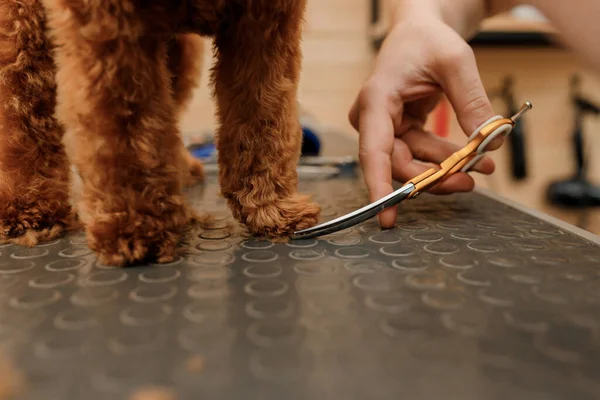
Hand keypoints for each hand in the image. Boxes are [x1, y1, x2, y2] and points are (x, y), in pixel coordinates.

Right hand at [349, 17, 499, 228]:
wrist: (419, 32)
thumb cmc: (428, 40)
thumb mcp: (456, 61)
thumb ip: (472, 101)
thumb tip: (490, 142)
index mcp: (376, 99)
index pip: (374, 151)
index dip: (379, 186)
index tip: (386, 215)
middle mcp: (372, 118)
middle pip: (398, 164)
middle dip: (434, 176)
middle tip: (471, 179)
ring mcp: (384, 127)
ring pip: (411, 163)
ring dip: (444, 169)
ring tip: (480, 165)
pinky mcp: (398, 132)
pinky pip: (419, 155)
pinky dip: (443, 158)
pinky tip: (468, 158)